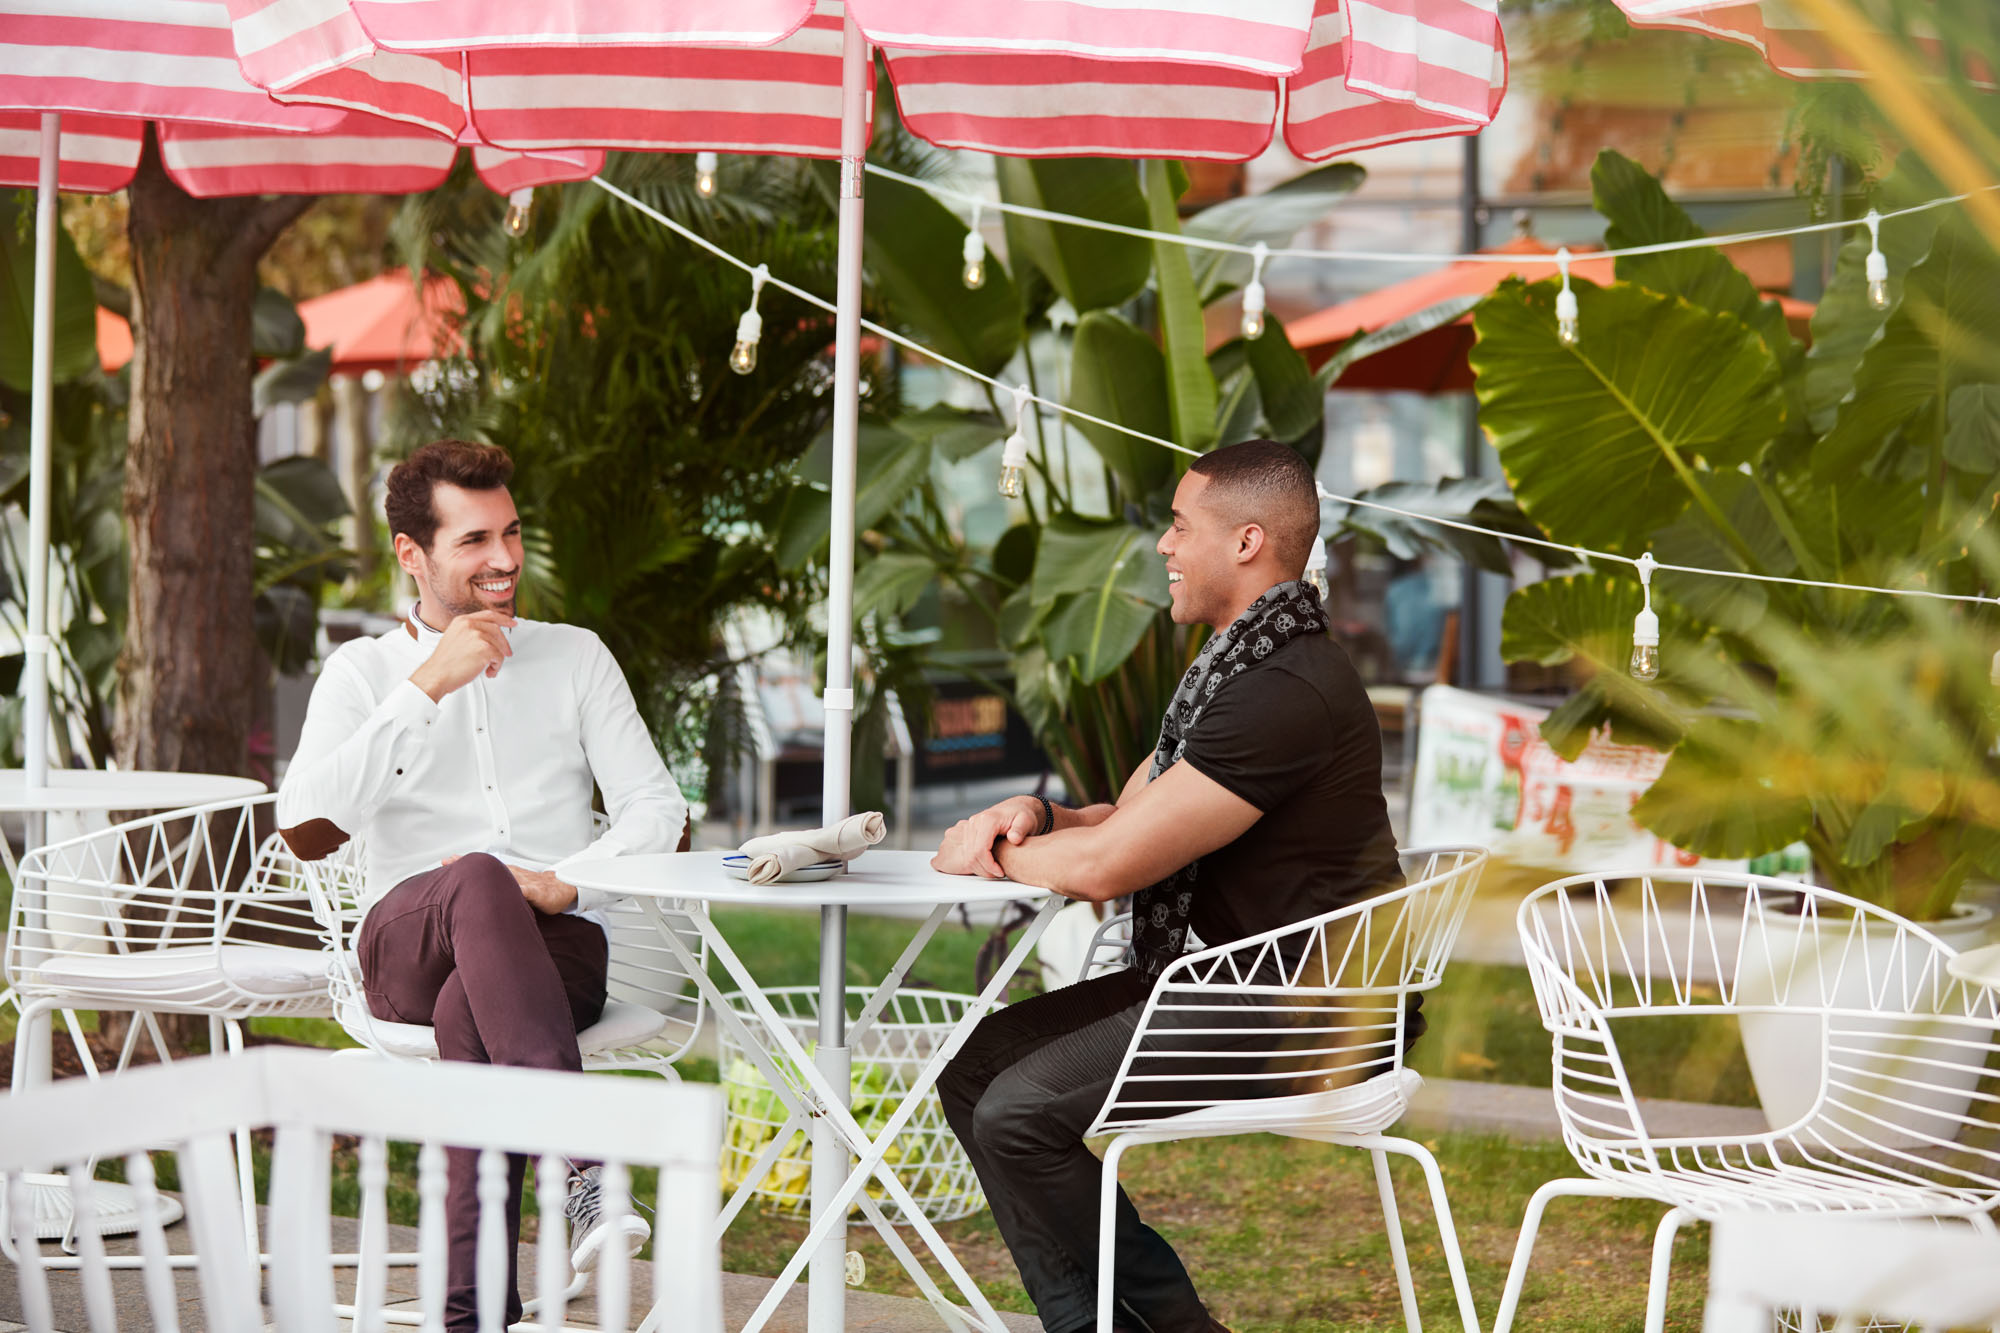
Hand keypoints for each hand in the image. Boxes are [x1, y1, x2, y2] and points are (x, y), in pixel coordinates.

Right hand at [409, 610, 514, 701]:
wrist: (436, 675)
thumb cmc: (444, 663)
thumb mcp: (454, 638)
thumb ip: (469, 633)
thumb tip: (488, 637)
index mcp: (462, 621)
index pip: (488, 615)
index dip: (503, 619)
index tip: (512, 623)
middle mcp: (470, 624)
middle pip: (497, 630)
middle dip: (504, 643)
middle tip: (506, 653)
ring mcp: (478, 635)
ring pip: (499, 645)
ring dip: (497, 659)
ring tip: (488, 668)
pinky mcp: (485, 648)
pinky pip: (499, 658)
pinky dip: (496, 667)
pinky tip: (487, 672)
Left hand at [443, 855, 577, 913]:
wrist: (562, 888)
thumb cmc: (539, 890)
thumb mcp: (516, 889)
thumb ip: (499, 892)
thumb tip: (478, 900)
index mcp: (507, 875)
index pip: (483, 868)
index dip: (465, 863)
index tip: (447, 860)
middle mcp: (512, 875)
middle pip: (488, 868)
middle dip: (468, 864)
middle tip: (448, 862)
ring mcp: (523, 882)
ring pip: (502, 876)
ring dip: (486, 875)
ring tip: (469, 874)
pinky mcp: (535, 892)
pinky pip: (523, 891)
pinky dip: (515, 890)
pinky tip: (508, 892)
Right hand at [930, 796, 1039, 878]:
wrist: (1019, 807)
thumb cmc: (1024, 814)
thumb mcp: (1027, 820)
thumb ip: (1021, 829)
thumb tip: (1014, 839)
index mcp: (988, 819)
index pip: (980, 849)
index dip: (989, 865)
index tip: (1001, 872)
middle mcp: (976, 822)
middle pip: (972, 855)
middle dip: (985, 869)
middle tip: (1000, 874)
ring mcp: (971, 827)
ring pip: (968, 856)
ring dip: (981, 867)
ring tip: (996, 870)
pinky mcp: (970, 832)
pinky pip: (968, 853)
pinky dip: (978, 862)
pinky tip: (990, 864)